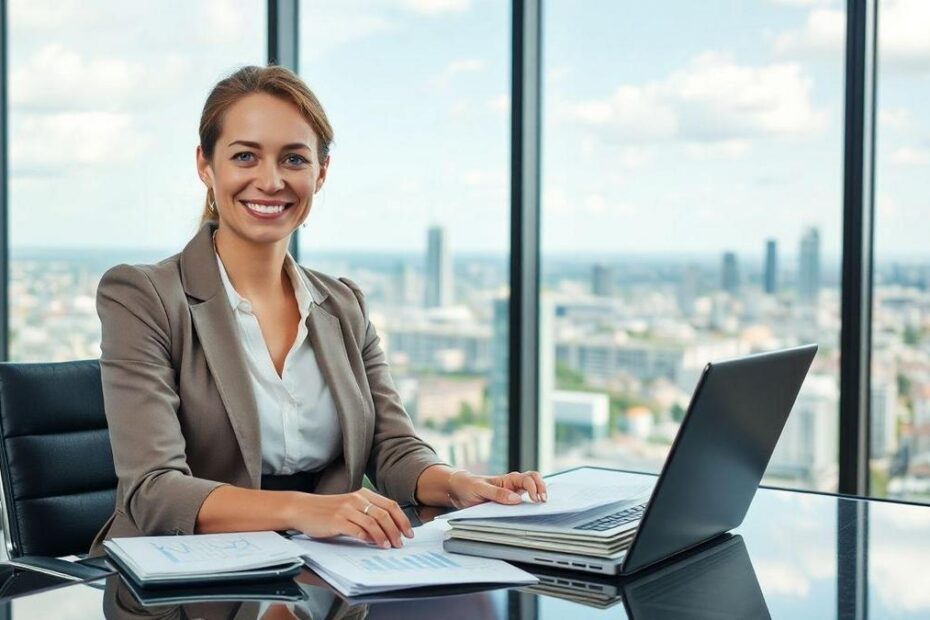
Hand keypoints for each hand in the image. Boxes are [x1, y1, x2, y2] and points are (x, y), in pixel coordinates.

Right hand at [289, 488, 413, 547]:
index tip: (408, 532)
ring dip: (384, 536)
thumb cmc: (327, 510)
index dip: (402, 520)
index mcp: (363, 494)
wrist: (303, 508)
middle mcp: (357, 499)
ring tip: (388, 546)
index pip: (390, 505)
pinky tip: (372, 544)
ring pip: (373, 523)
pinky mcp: (337, 521)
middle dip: (396, 530)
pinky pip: (357, 530)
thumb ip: (367, 514)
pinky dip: (367, 538)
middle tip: (400, 543)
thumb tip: (387, 530)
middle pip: (385, 514)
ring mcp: (347, 509)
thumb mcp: (350, 507)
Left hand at [448, 470, 547, 508]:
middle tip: (543, 501)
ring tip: (542, 505)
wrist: (459, 489)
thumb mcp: (480, 489)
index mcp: (506, 480)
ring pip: (532, 487)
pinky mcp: (509, 501)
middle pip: (534, 479)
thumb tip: (516, 499)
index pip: (526, 479)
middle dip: (542, 487)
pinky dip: (531, 502)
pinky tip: (534, 509)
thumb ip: (497, 494)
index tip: (534, 499)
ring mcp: (512, 492)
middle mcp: (511, 484)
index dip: (533, 487)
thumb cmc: (469, 486)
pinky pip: (524, 499)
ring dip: (539, 493)